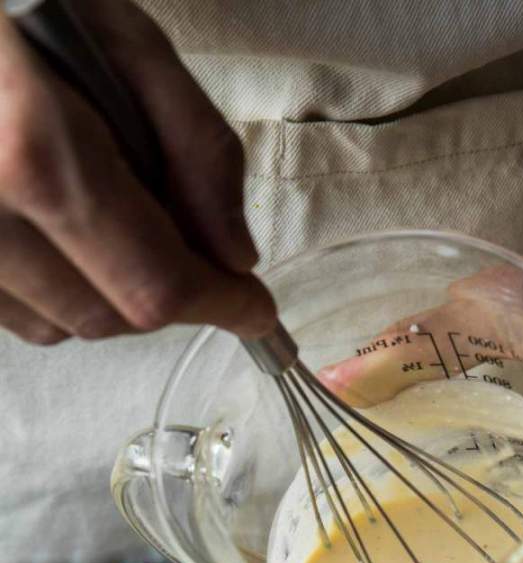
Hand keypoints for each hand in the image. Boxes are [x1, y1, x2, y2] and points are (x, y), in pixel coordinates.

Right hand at [0, 1, 274, 344]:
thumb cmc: (21, 4)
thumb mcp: (122, 40)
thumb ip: (195, 147)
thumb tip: (235, 255)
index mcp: (38, 156)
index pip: (154, 284)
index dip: (220, 306)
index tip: (253, 309)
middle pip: (110, 317)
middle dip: (166, 295)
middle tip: (187, 250)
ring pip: (58, 325)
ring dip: (105, 294)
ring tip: (102, 214)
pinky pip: (11, 313)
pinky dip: (50, 290)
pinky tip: (52, 227)